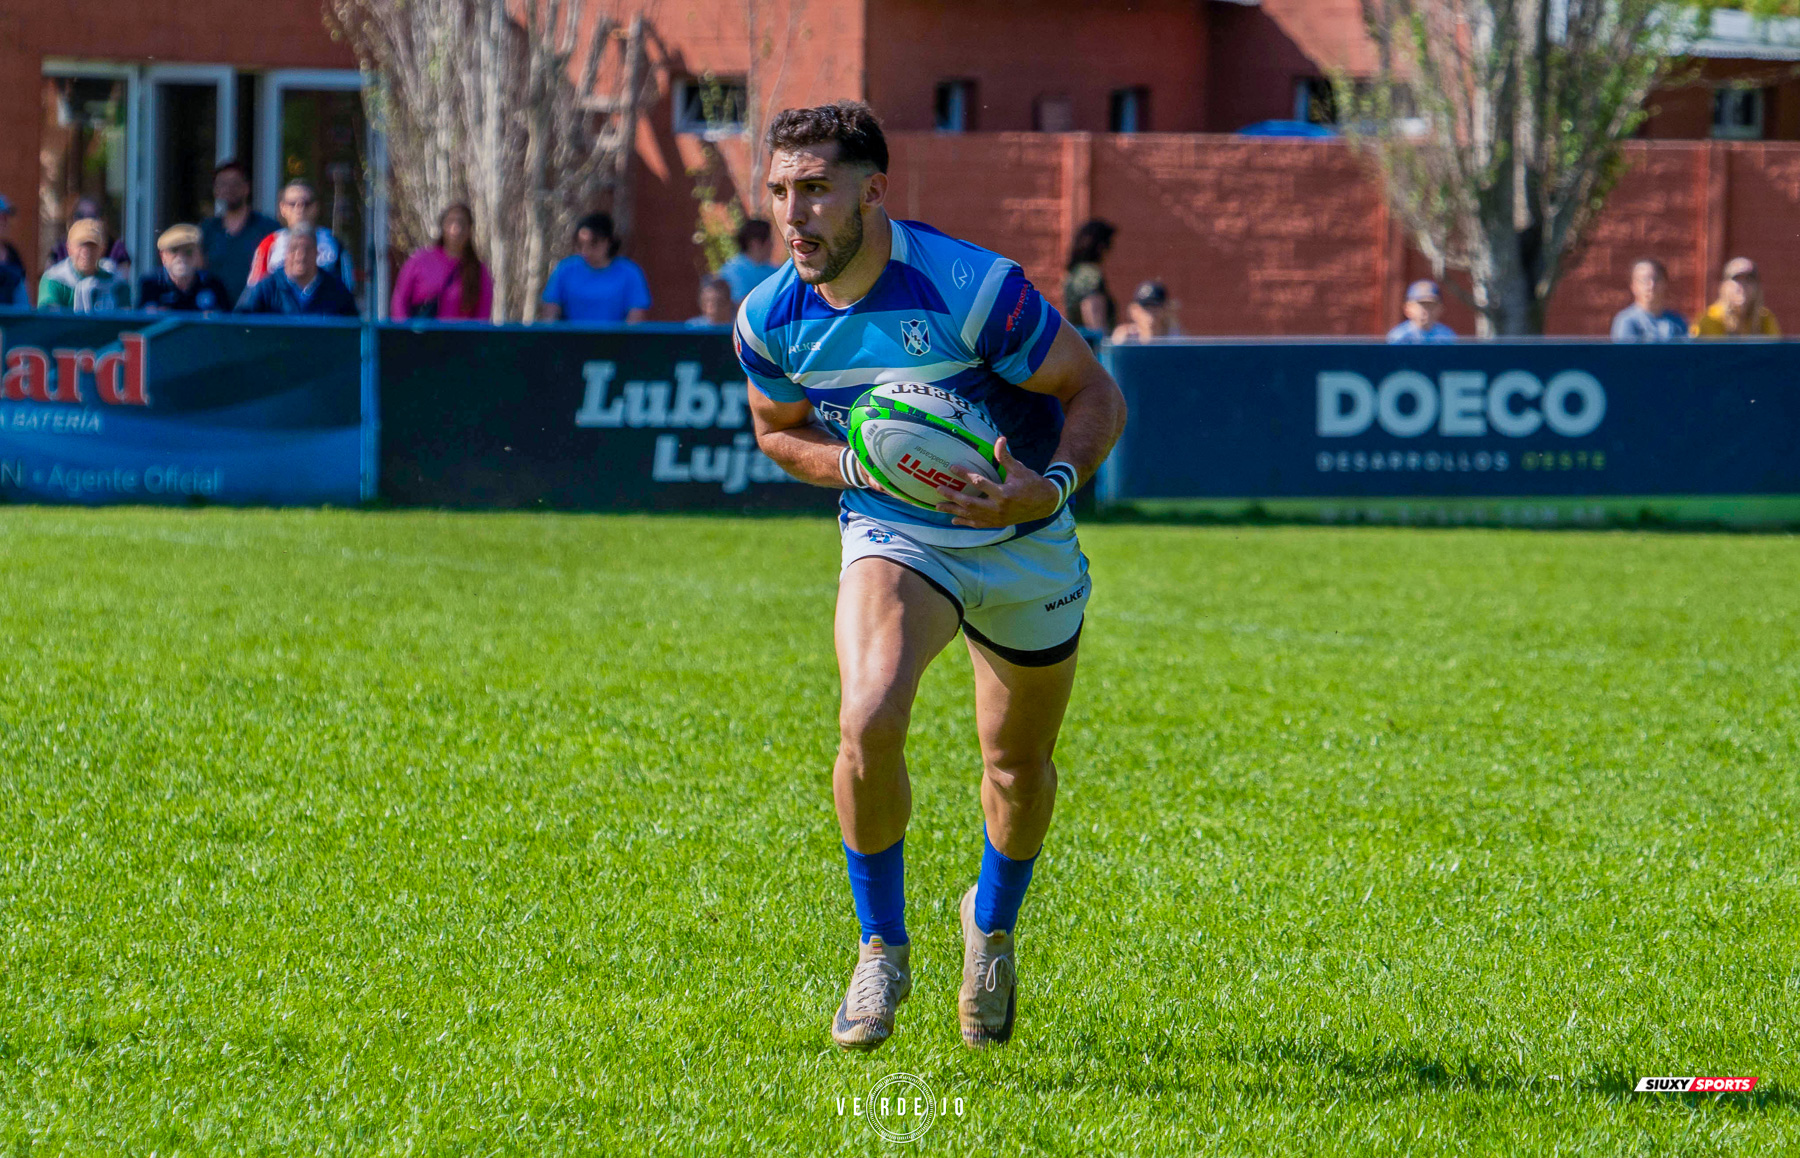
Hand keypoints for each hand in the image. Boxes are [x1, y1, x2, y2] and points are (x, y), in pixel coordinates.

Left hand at [934, 437, 1060, 527]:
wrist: (1045, 504)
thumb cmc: (1032, 484)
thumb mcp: (1019, 469)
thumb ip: (1005, 457)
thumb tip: (1000, 439)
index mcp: (1004, 493)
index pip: (979, 483)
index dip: (964, 474)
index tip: (951, 467)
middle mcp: (998, 509)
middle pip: (969, 503)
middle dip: (952, 496)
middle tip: (937, 488)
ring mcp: (997, 519)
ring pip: (970, 516)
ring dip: (953, 511)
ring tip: (937, 507)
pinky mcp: (997, 524)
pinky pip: (977, 524)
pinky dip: (965, 522)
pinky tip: (953, 519)